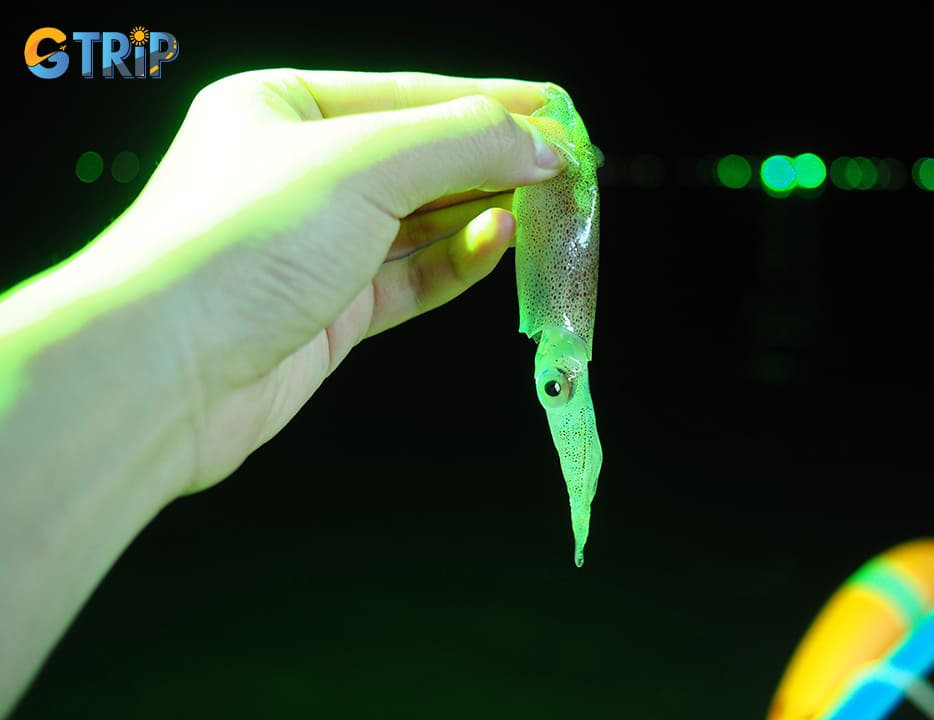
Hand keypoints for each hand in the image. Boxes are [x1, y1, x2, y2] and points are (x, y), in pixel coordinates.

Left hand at [91, 69, 564, 492]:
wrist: (165, 373)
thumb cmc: (235, 245)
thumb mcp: (361, 163)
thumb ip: (460, 142)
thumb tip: (540, 143)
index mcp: (280, 107)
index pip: (406, 93)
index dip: (487, 100)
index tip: (556, 111)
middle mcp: (295, 172)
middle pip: (418, 158)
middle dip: (492, 160)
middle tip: (564, 166)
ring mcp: (313, 247)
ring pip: (420, 221)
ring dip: (482, 212)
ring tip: (544, 205)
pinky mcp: (329, 312)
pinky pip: (410, 277)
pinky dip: (458, 262)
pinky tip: (497, 243)